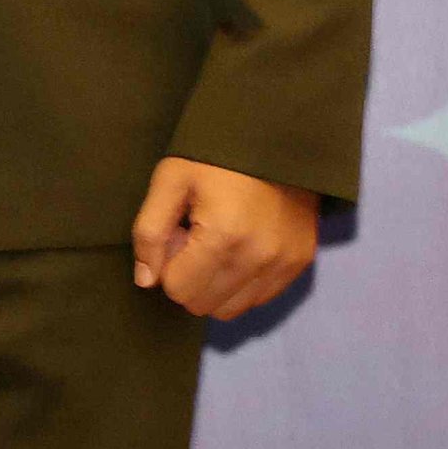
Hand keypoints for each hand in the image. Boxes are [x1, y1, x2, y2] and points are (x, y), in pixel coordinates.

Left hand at [131, 158, 319, 320]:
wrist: (275, 140)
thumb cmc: (214, 158)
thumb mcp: (169, 182)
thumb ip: (150, 233)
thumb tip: (146, 281)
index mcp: (223, 237)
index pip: (179, 290)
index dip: (167, 267)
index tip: (175, 236)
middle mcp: (259, 258)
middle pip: (205, 304)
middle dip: (189, 278)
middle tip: (192, 240)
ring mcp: (285, 263)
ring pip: (233, 308)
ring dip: (215, 285)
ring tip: (215, 245)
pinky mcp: (301, 262)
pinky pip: (260, 297)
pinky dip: (241, 284)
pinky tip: (238, 249)